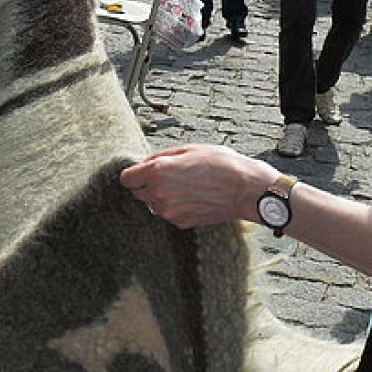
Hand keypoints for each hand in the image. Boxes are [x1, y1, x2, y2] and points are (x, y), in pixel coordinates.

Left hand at [119, 144, 272, 229]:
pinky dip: (176, 207)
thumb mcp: (188, 149)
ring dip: (161, 197)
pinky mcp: (181, 223)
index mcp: (157, 171)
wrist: (245, 189)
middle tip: (169, 177)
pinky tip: (193, 198)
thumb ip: (160, 156)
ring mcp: (169, 212)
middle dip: (147, 185)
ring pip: (153, 204)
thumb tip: (144, 162)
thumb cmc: (221, 164)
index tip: (144, 171)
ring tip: (186, 186)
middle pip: (137, 193)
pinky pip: (168, 214)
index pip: (126, 178)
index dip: (135, 173)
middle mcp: (159, 194)